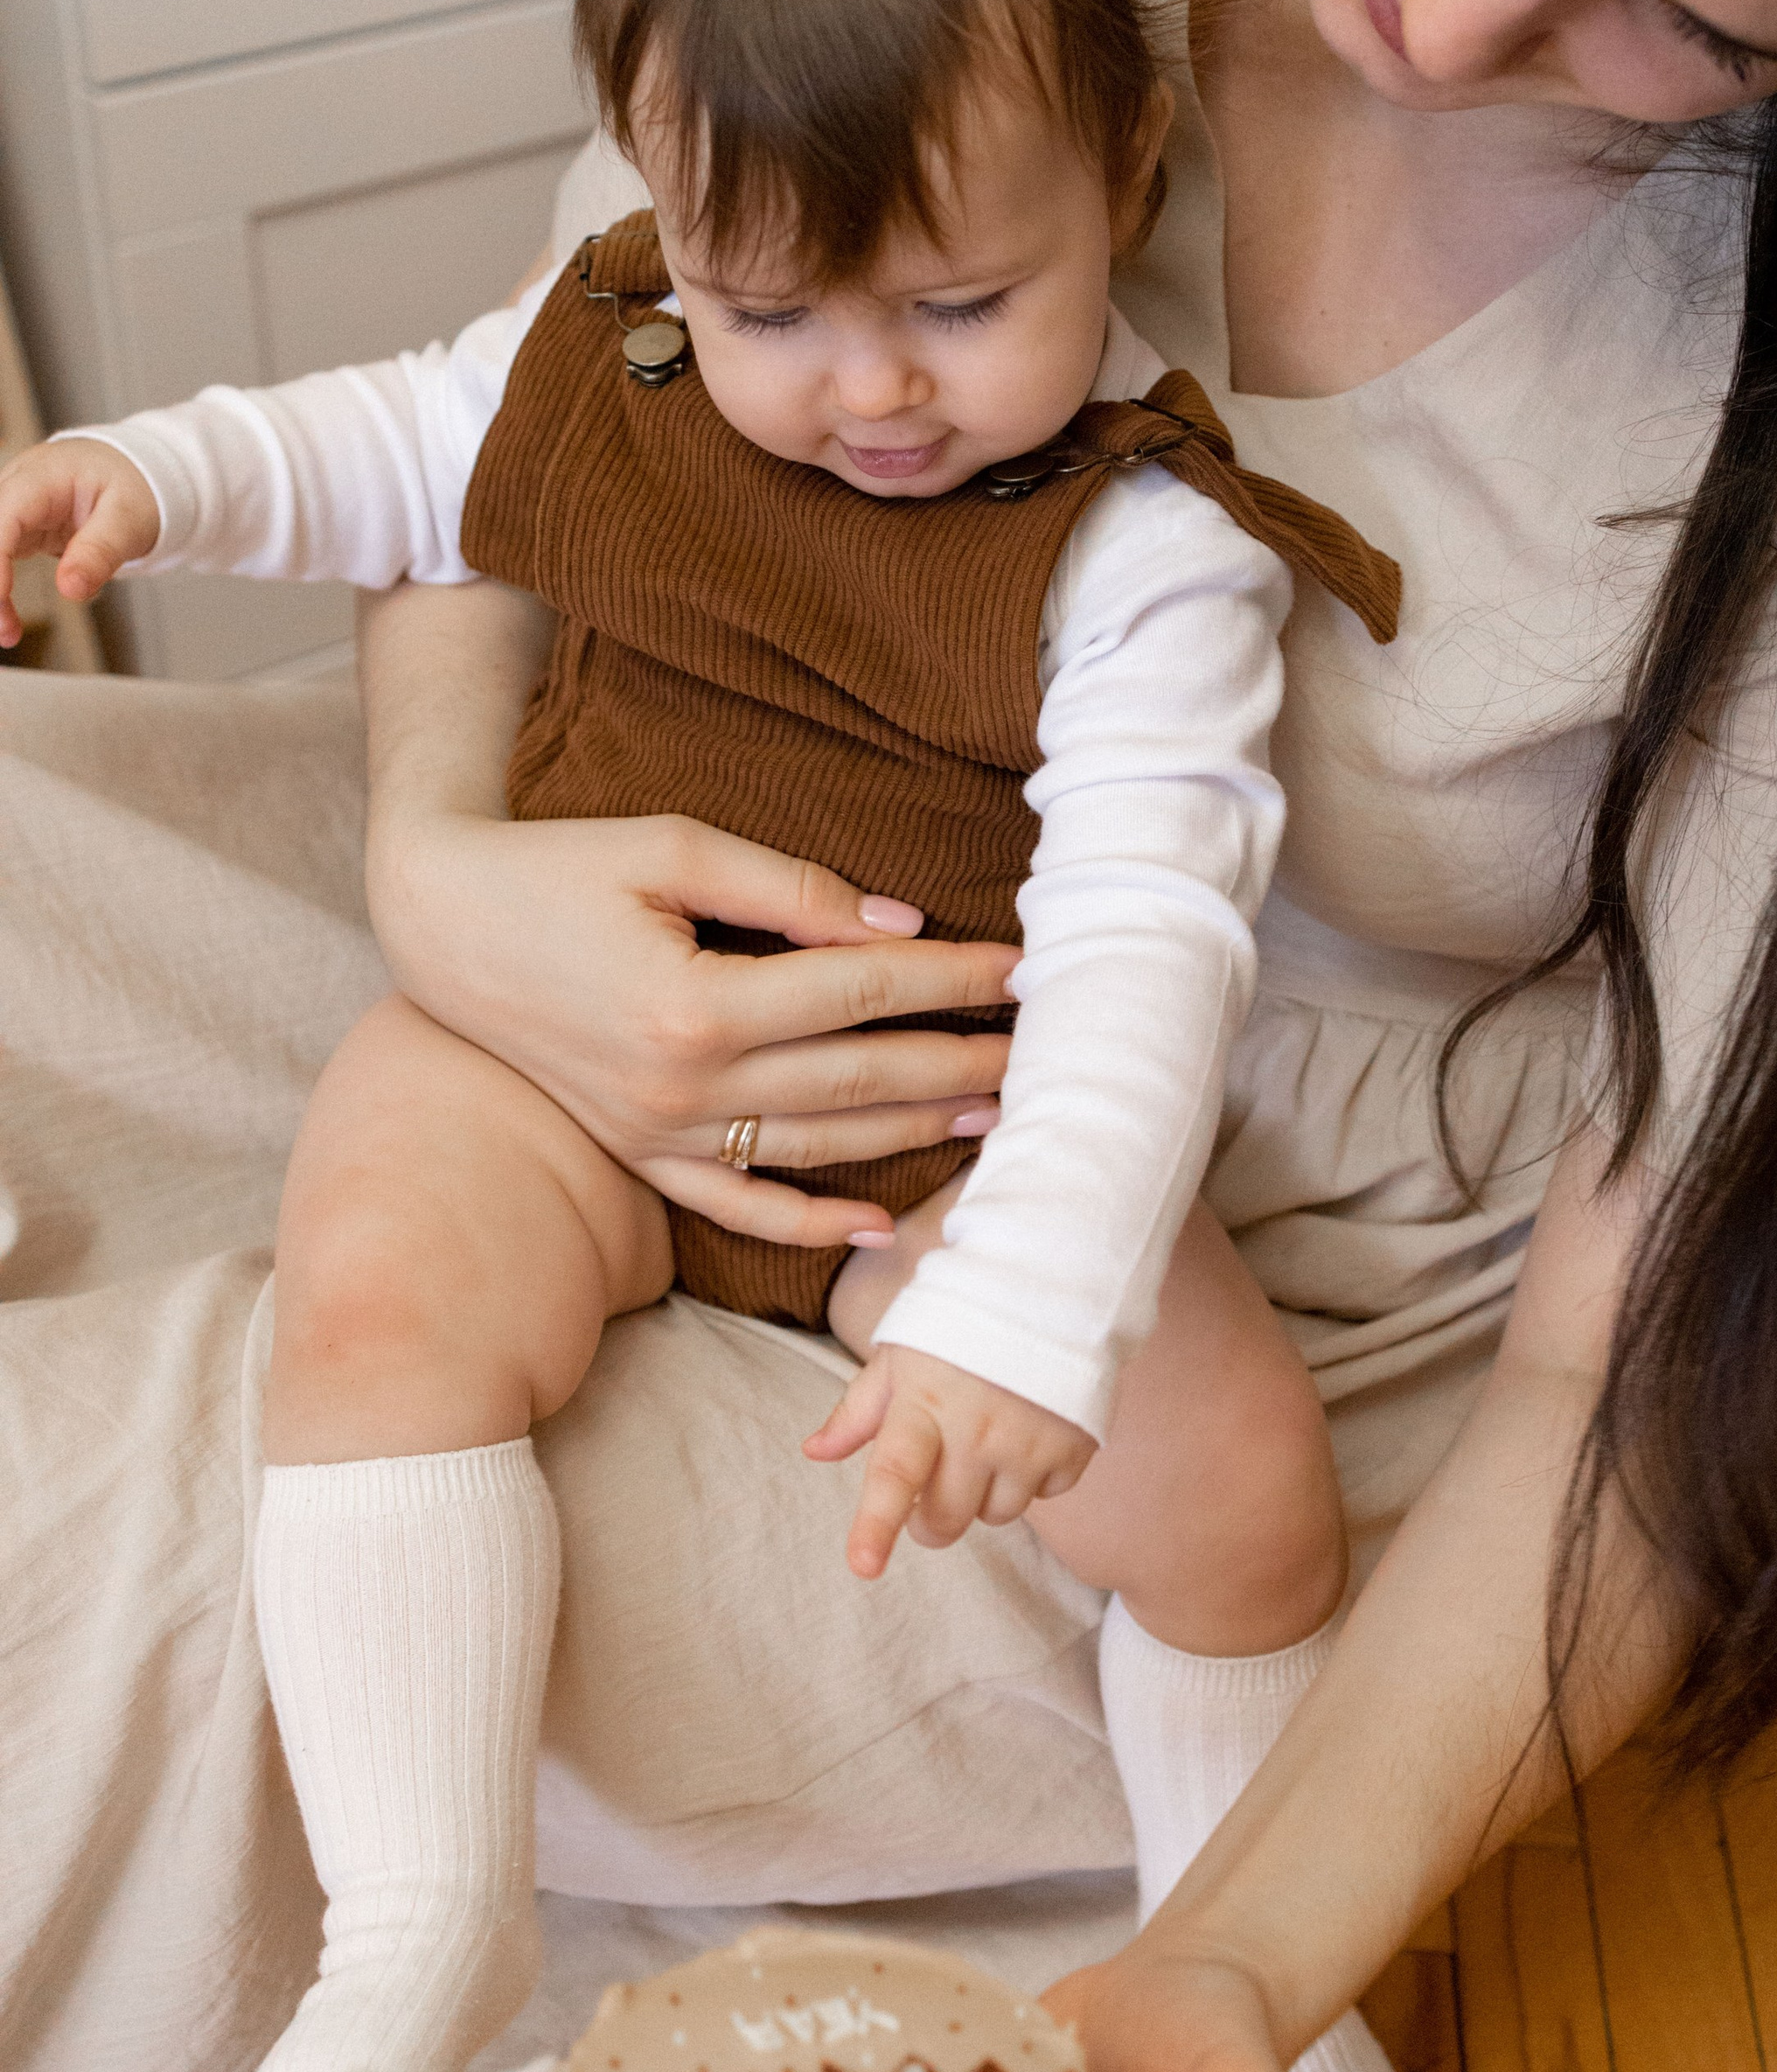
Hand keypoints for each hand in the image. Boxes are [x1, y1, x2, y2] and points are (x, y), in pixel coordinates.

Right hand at [0, 437, 155, 645]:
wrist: (132, 471)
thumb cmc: (134, 488)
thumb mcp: (129, 519)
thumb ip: (100, 552)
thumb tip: (70, 590)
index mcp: (43, 476)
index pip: (5, 517)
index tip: (0, 601)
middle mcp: (17, 486)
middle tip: (6, 631)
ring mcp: (13, 506)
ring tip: (8, 632)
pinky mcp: (16, 527)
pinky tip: (5, 617)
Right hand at [357, 575, 1022, 1245]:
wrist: (440, 925)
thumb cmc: (558, 867)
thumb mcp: (671, 847)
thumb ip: (792, 890)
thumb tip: (899, 925)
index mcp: (695, 1003)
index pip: (859, 992)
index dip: (948, 979)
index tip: (1021, 968)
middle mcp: (681, 1085)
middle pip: (856, 1079)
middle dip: (957, 1062)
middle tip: (1041, 1053)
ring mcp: (657, 1133)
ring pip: (815, 1147)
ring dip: (912, 1135)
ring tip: (993, 1113)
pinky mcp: (637, 1153)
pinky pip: (736, 1204)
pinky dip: (809, 1222)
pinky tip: (877, 1223)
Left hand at [806, 1344, 1094, 1575]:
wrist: (1049, 1288)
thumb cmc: (960, 1326)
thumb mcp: (900, 1357)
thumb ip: (858, 1411)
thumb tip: (813, 1452)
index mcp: (923, 1404)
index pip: (894, 1475)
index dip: (876, 1525)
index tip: (863, 1567)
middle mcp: (977, 1429)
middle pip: (946, 1519)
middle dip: (931, 1521)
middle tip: (931, 1497)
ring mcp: (1028, 1441)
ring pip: (997, 1515)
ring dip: (985, 1495)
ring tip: (987, 1446)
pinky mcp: (1072, 1447)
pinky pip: (1046, 1496)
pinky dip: (1034, 1477)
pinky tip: (1029, 1434)